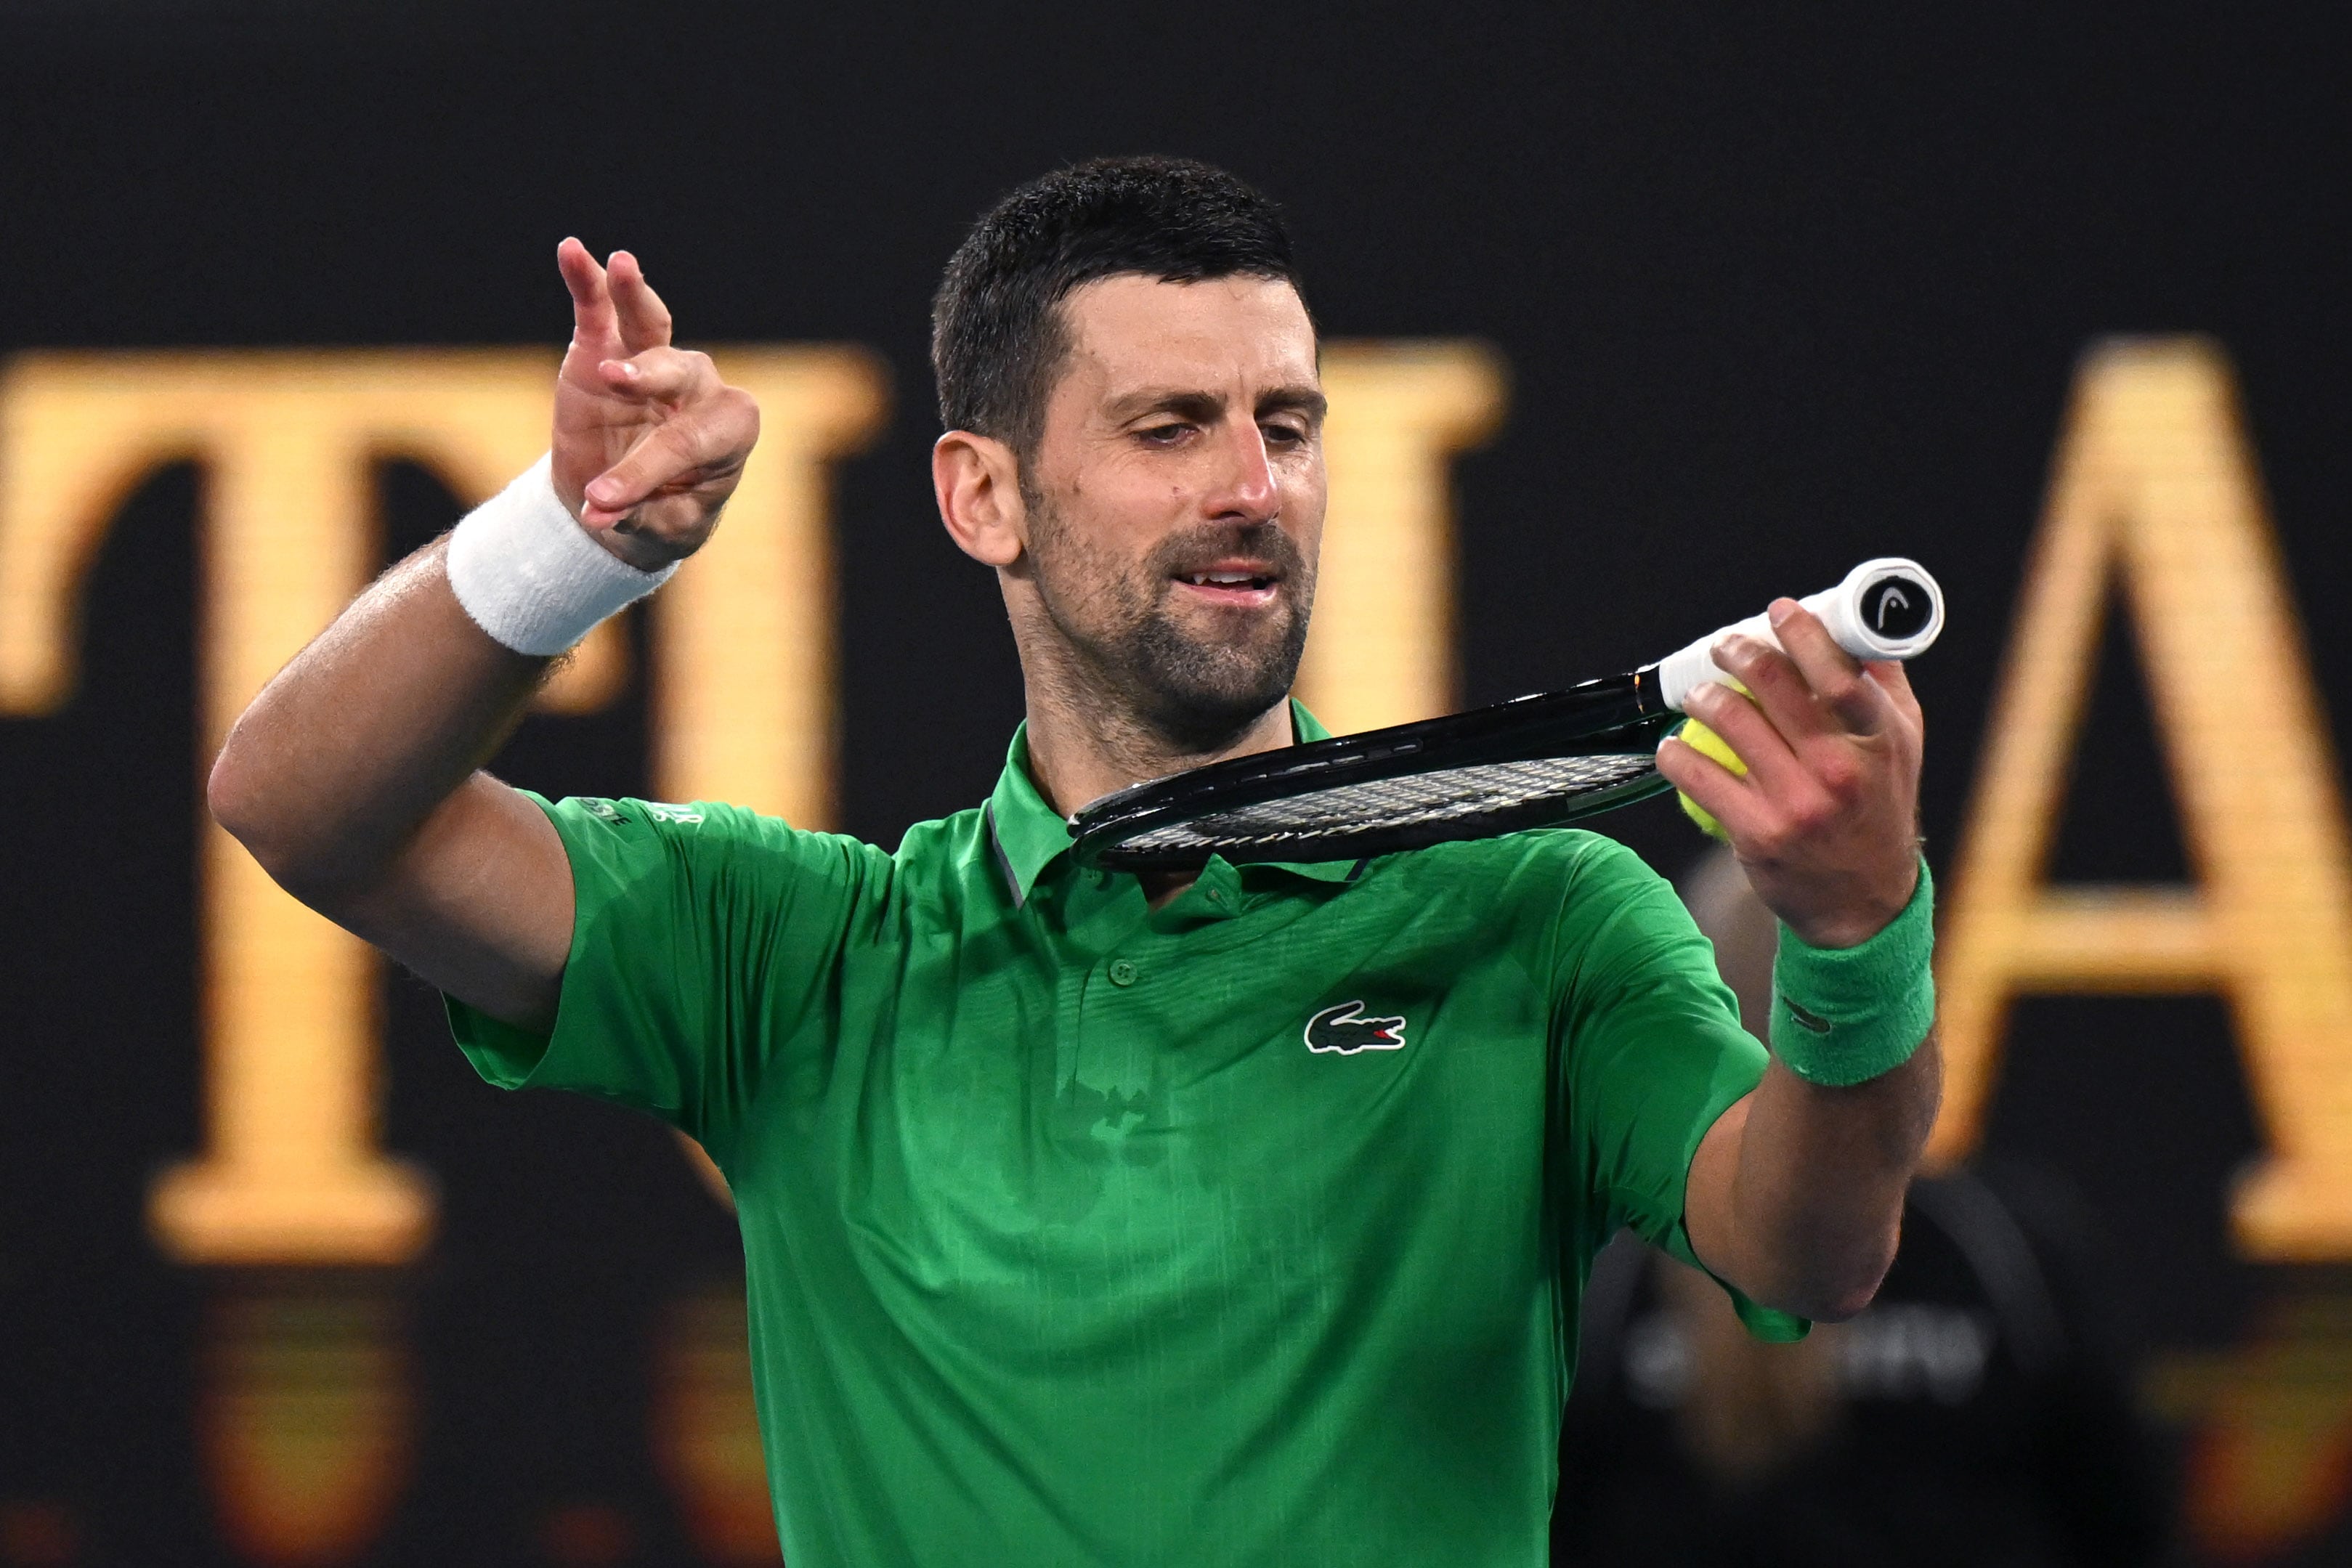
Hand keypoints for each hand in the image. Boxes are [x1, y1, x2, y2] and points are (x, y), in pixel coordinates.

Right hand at [550, 239, 759, 569]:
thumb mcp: (661, 530)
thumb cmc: (662, 516)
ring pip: (652, 324)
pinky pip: (600, 309)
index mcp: (729, 432)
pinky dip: (589, 280)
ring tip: (621, 268)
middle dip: (647, 380)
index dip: (646, 471)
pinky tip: (573, 251)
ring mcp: (652, 362)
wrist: (626, 509)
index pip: (693, 441)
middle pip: (680, 372)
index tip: (602, 502)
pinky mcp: (606, 350)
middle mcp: (699, 388)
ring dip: (635, 295)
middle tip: (615, 383)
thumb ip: (635, 515)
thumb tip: (596, 512)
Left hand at [1656, 599, 1924, 947]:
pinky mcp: (1758, 833)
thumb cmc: (1880, 809)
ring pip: (1730, 721)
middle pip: (1774, 687)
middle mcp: (1840, 770)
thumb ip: (1883, 688)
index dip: (1802, 633)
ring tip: (1698, 694)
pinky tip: (1671, 746)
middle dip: (1738, 653)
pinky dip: (1675, 754)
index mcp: (1879, 741)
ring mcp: (1798, 803)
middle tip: (1724, 646)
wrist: (1864, 901)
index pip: (1838, 673)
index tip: (1778, 611)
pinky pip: (1700, 778)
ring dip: (1702, 696)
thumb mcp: (1902, 748)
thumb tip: (1862, 626)